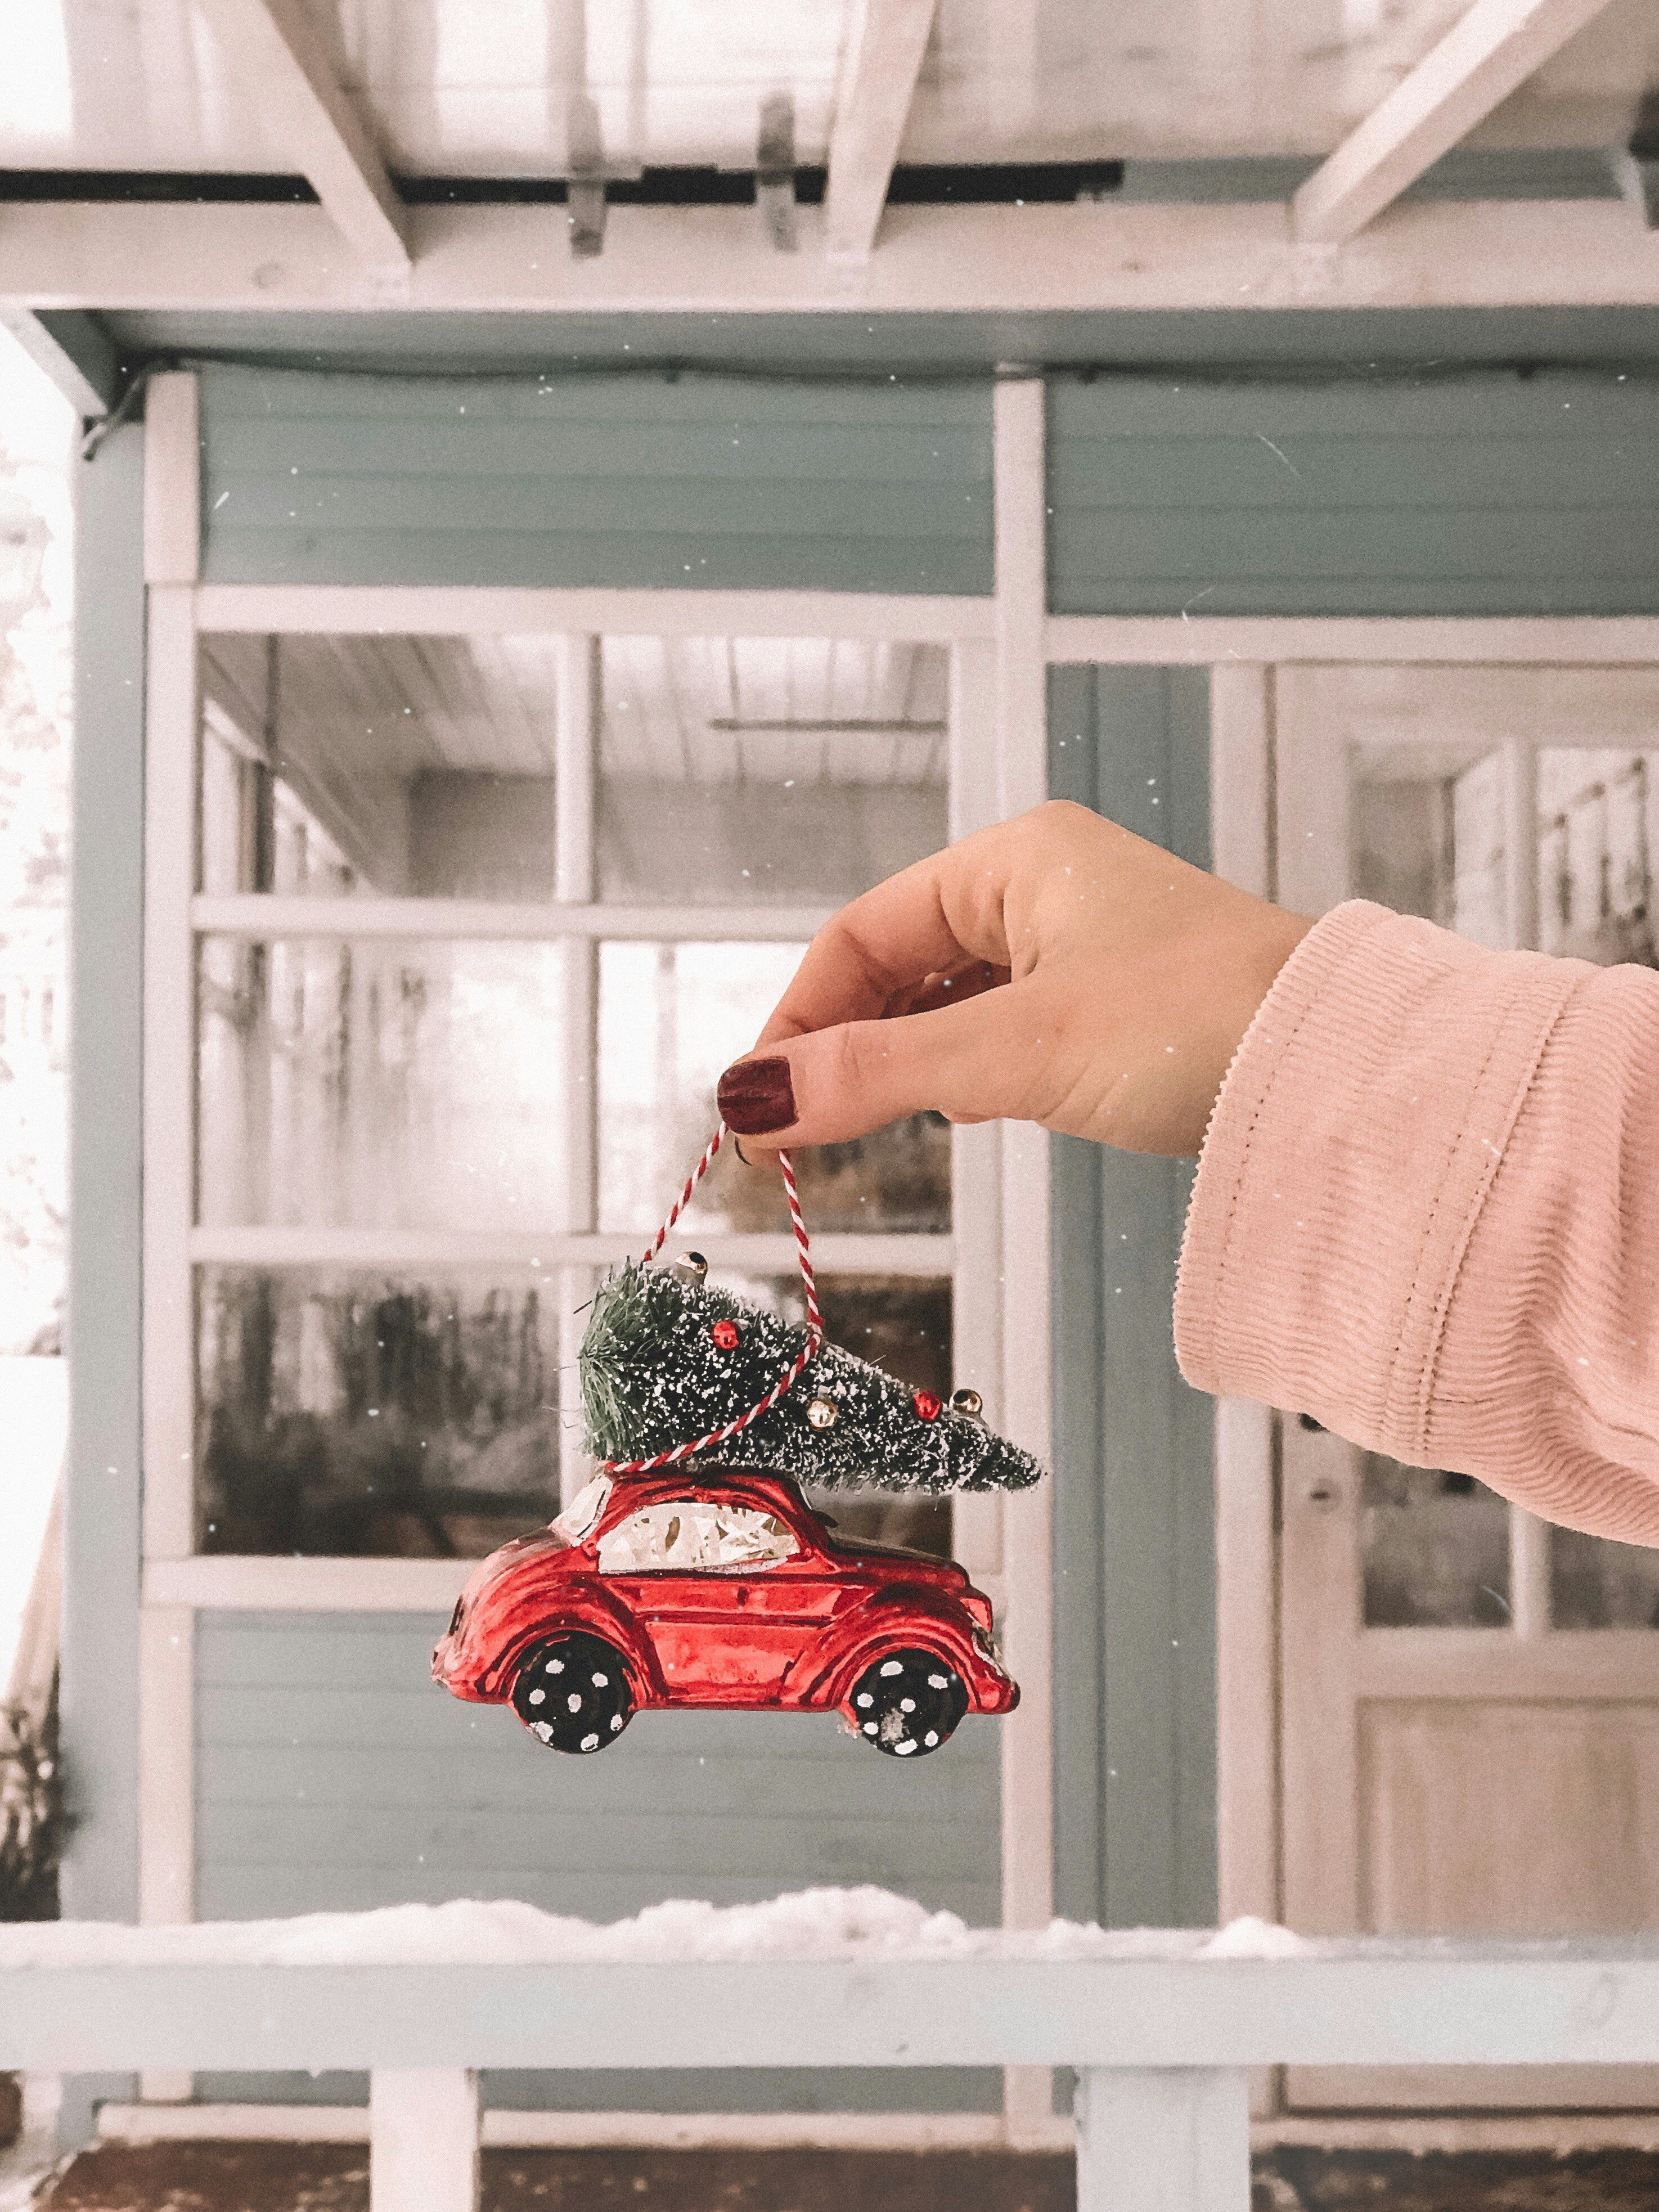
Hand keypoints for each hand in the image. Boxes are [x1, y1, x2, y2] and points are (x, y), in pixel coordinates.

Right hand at [717, 801, 1313, 1159]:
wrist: (1347, 1069)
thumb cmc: (1200, 1022)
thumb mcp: (1013, 1050)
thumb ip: (878, 1072)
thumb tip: (753, 1096)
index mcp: (1015, 860)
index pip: (861, 933)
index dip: (799, 1018)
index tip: (758, 1103)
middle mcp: (1047, 888)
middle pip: (901, 965)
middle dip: (846, 1045)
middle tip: (797, 1132)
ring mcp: (1086, 946)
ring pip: (952, 1002)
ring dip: (906, 1063)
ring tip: (873, 1125)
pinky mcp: (1118, 1006)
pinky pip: (1007, 1029)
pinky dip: (968, 1072)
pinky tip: (964, 1112)